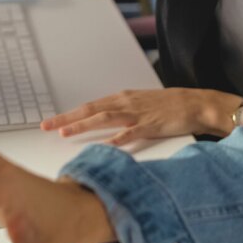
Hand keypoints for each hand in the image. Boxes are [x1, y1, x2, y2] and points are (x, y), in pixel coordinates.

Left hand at [41, 88, 242, 144]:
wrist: (197, 104)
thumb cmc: (171, 106)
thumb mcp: (141, 105)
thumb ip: (123, 113)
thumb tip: (104, 122)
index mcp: (123, 98)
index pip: (91, 106)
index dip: (70, 114)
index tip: (51, 122)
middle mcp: (126, 103)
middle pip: (91, 109)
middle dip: (67, 118)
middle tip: (46, 126)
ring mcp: (138, 113)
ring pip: (104, 118)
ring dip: (83, 125)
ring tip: (64, 133)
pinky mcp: (151, 125)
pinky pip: (131, 133)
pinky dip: (116, 139)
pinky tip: (104, 145)